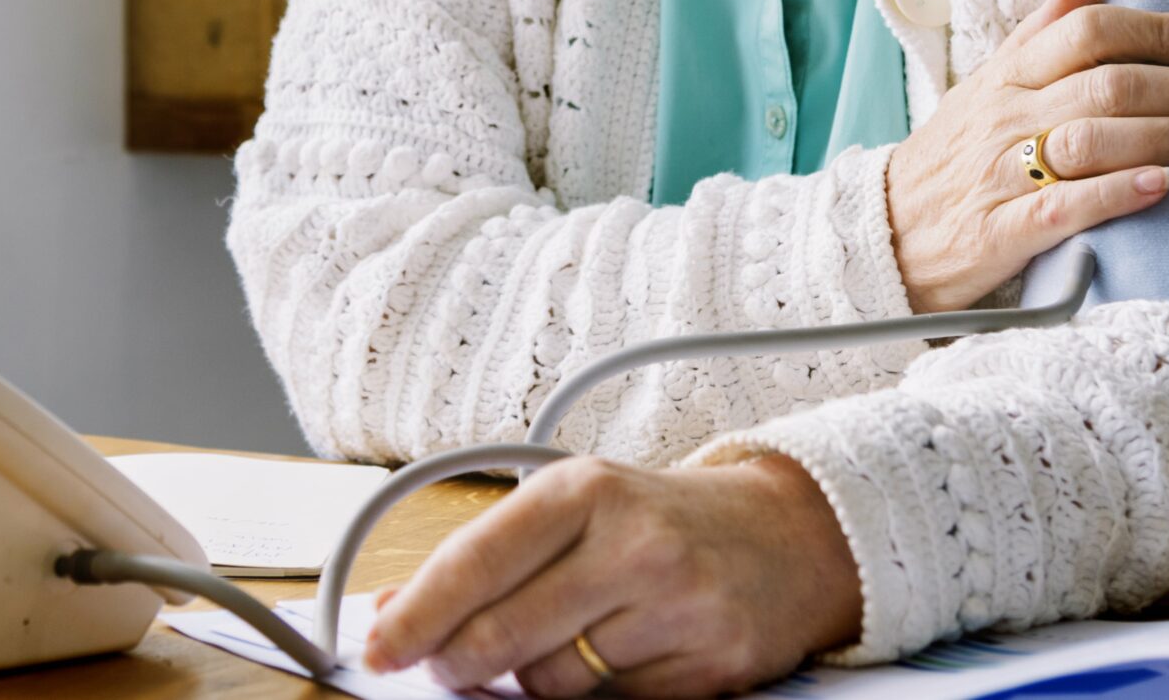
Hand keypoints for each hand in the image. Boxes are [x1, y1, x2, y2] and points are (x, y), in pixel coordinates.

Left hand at [364, 454, 860, 695]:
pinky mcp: (710, 668)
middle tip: (447, 662)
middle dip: (458, 661)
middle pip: (501, 636)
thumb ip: (486, 551)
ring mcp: (676, 608)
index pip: (474, 563)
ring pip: (551, 684)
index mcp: (582, 490)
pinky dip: (591, 696)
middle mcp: (631, 544)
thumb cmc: (658, 517)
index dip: (415, 615)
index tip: (380, 647)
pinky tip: (609, 657)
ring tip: (556, 641)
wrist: (788, 531)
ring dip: (530, 679)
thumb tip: (392, 608)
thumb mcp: (574, 503)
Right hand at [886, 0, 1168, 312]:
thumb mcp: (982, 87)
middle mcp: (1006, 118)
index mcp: (1005, 77)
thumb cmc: (948, 160)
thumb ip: (1035, 37)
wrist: (884, 234)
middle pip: (1108, 84)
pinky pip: (1063, 207)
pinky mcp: (1001, 232)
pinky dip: (1116, 193)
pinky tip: (1163, 186)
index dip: (1158, 30)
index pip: (1086, 32)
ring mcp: (1001, 174)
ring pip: (1095, 140)